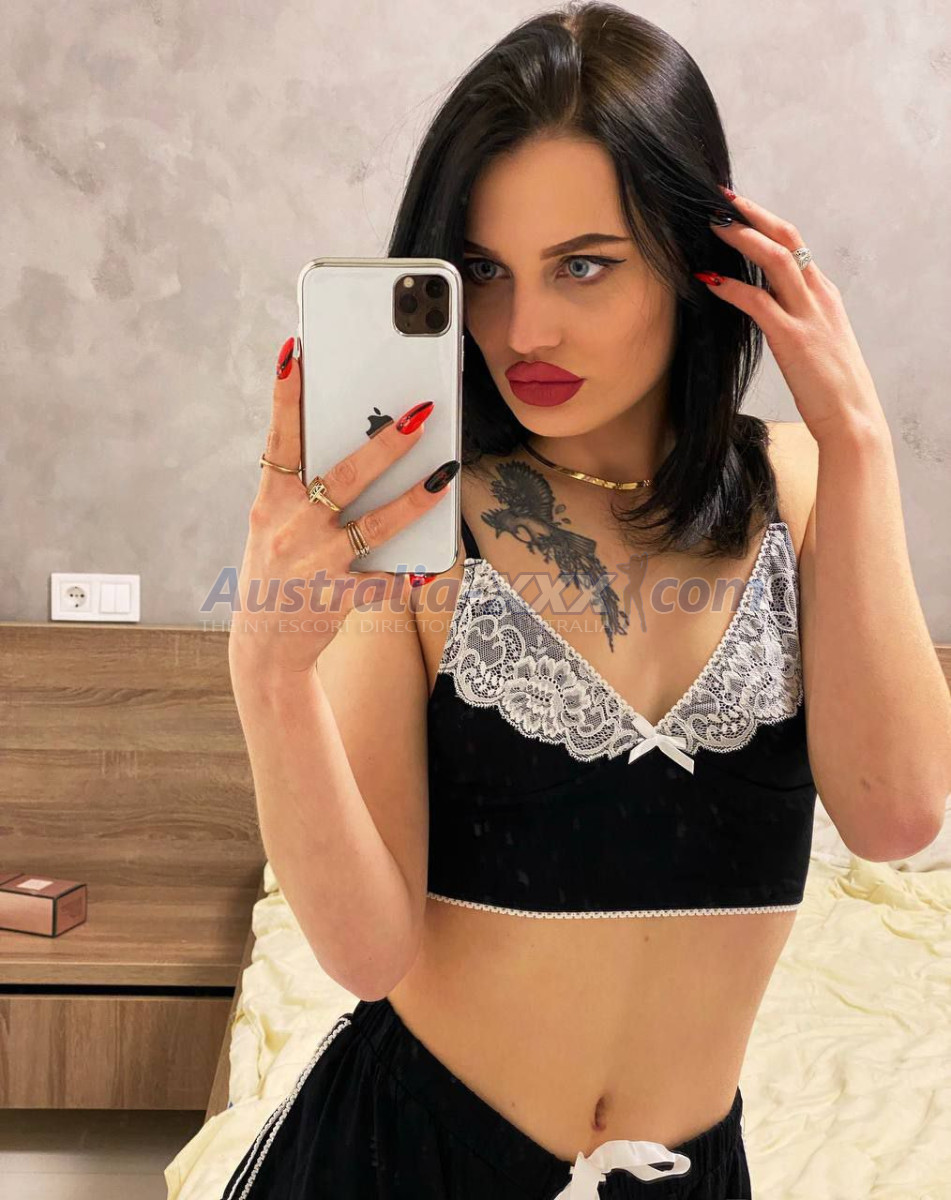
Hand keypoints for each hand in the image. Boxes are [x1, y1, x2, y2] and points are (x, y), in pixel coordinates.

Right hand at [230, 336, 453, 678]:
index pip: (279, 440)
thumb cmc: (276, 574)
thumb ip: (303, 492)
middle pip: (344, 475)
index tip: (296, 352)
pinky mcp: (338, 596)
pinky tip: (435, 564)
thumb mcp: (274, 529)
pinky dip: (410, 574)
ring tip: (445, 472)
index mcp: (271, 504)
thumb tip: (354, 445)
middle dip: (386, 442)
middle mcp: (291, 528)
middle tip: (421, 413)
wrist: (264, 650)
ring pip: (376, 523)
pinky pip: (384, 580)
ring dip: (415, 498)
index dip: (286, 396)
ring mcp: (316, 563)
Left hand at [696, 186, 886, 443]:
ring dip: (739, 238)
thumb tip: (767, 306)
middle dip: (752, 214)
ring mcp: (807, 314)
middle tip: (719, 199)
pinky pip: (758, 302)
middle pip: (786, 237)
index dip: (764, 221)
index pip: (794, 244)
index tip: (738, 207)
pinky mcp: (792, 338)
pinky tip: (708, 280)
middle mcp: (818, 296)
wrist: (853, 418)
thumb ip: (797, 317)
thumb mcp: (818, 341)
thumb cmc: (831, 386)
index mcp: (824, 294)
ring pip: (773, 259)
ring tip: (711, 226)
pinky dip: (731, 287)